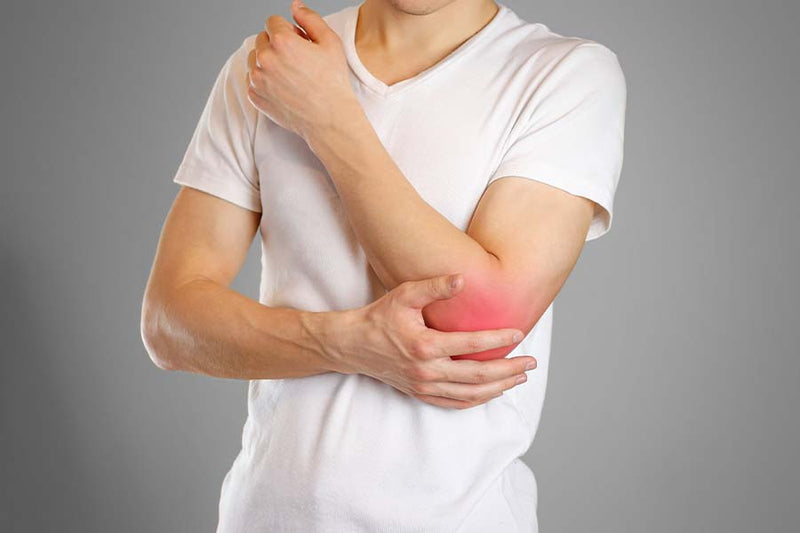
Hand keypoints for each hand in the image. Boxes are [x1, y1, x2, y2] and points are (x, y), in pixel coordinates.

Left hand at [246, 0, 357, 141]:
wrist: (329, 119)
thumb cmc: (333, 82)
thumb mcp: (330, 42)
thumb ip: (310, 18)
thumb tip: (295, 6)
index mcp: (281, 41)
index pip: (272, 21)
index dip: (289, 30)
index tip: (300, 44)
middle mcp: (264, 58)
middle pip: (262, 39)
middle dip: (276, 45)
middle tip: (297, 60)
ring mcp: (257, 79)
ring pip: (254, 58)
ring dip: (268, 61)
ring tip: (289, 74)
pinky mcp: (255, 96)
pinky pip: (252, 78)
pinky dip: (264, 80)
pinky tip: (283, 87)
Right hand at [327, 273, 536, 409]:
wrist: (352, 345)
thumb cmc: (379, 317)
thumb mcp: (404, 295)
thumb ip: (434, 286)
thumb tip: (463, 278)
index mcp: (425, 346)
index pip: (471, 345)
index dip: (498, 339)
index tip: (519, 333)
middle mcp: (427, 371)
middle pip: (478, 376)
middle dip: (509, 370)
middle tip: (531, 363)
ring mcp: (424, 386)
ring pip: (470, 394)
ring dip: (499, 387)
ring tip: (520, 377)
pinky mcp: (421, 394)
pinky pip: (456, 403)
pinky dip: (478, 399)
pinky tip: (494, 391)